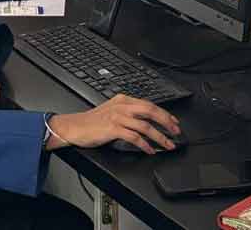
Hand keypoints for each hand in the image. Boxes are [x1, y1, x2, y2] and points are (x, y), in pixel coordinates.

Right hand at [47, 95, 179, 153]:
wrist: (74, 126)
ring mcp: (118, 117)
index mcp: (124, 99)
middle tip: (176, 132)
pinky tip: (149, 150)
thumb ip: (128, 112)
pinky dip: (144, 144)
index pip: (149, 104)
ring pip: (145, 126)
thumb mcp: (112, 111)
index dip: (164, 113)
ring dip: (159, 136)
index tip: (174, 121)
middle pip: (151, 111)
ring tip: (167, 145)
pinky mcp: (113, 129)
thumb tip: (145, 120)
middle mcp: (122, 106)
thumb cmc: (92, 121)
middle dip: (166, 122)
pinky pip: (134, 137)